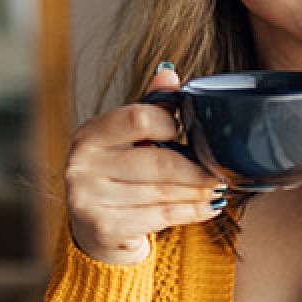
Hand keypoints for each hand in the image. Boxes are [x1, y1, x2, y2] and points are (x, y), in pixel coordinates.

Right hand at [64, 63, 225, 264]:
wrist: (95, 229)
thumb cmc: (117, 176)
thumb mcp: (128, 139)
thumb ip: (150, 107)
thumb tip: (169, 72)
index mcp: (90, 134)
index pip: (138, 117)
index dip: (171, 123)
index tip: (190, 133)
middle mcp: (82, 164)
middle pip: (157, 161)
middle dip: (195, 169)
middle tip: (220, 171)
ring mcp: (89, 197)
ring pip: (162, 192)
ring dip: (197, 191)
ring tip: (218, 188)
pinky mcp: (104, 227)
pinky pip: (160, 216)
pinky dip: (190, 212)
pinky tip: (208, 208)